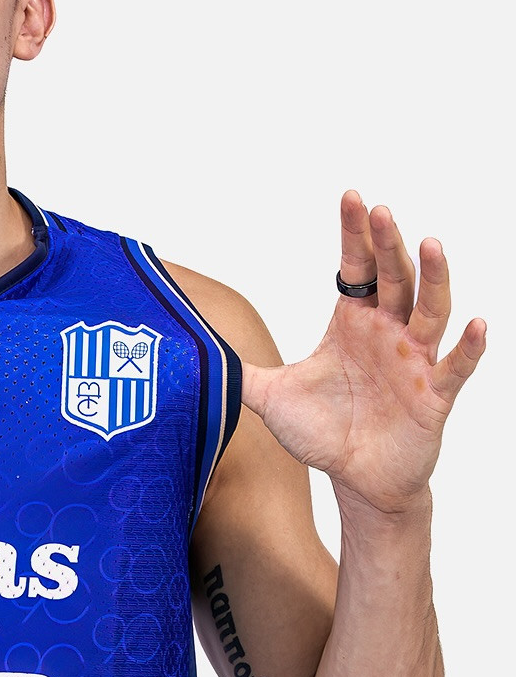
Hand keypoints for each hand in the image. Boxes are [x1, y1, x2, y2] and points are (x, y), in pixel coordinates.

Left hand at [241, 190, 486, 514]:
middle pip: (394, 278)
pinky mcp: (434, 395)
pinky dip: (470, 347)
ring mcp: (415, 360)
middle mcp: (388, 332)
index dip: (354, 234)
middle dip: (388, 244)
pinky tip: (477, 324)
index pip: (356, 268)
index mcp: (353, 323)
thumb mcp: (273, 397)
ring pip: (431, 310)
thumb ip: (243, 371)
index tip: (351, 197)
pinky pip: (456, 367)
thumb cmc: (324, 433)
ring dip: (435, 278)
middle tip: (381, 211)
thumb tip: (199, 351)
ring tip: (432, 243)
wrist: (356, 479)